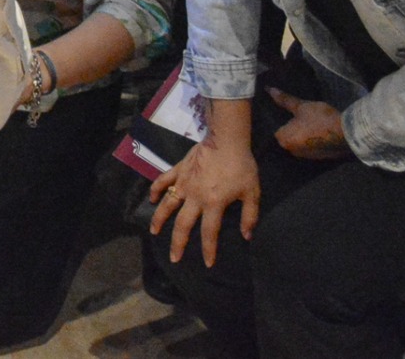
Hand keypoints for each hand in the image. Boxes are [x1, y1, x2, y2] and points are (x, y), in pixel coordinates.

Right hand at [151, 129, 261, 267]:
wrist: (226, 140)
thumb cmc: (241, 166)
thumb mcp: (252, 192)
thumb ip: (249, 215)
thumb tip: (246, 236)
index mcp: (214, 204)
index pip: (209, 233)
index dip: (208, 250)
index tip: (207, 264)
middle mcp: (195, 197)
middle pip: (183, 224)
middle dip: (178, 244)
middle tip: (173, 258)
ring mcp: (184, 183)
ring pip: (167, 205)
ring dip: (159, 219)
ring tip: (154, 232)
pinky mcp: (178, 170)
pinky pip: (163, 181)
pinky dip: (156, 190)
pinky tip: (152, 199)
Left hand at [266, 88, 349, 160]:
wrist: (347, 134)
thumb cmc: (320, 119)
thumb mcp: (302, 106)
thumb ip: (285, 100)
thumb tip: (269, 89)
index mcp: (283, 140)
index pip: (274, 128)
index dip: (278, 118)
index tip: (282, 111)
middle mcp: (291, 151)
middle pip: (286, 136)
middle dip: (289, 126)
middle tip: (294, 114)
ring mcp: (306, 156)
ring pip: (298, 141)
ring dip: (301, 133)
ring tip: (305, 121)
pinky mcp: (318, 157)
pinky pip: (309, 146)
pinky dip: (310, 139)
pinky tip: (315, 129)